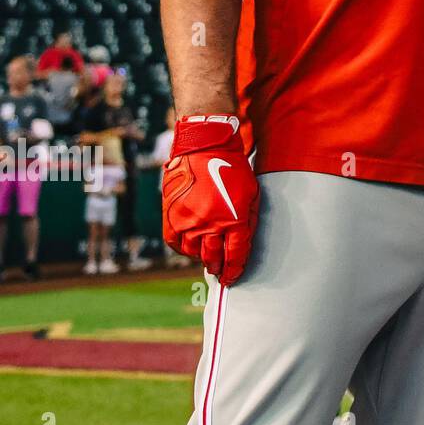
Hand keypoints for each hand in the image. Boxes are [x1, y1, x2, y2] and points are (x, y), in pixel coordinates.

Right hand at [162, 115, 258, 285]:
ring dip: (201, 256)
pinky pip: (175, 242)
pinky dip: (182, 247)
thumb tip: (242, 245)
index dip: (235, 270)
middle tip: (219, 270)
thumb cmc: (233, 169)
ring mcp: (188, 221)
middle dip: (218, 267)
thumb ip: (248, 221)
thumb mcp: (252, 194)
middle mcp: (209, 224)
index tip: (232, 277)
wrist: (205, 147)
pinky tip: (189, 245)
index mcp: (233, 219)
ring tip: (206, 255)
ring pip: (193, 252)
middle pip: (213, 257)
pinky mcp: (171, 216)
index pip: (235, 255)